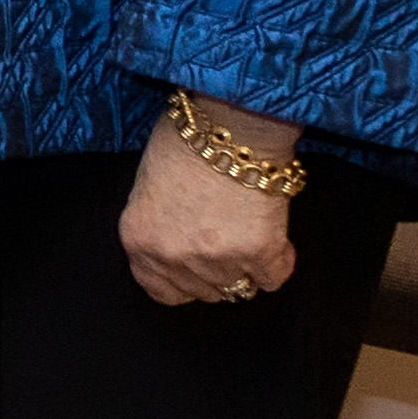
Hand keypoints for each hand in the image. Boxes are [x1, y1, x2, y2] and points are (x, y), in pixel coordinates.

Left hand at [125, 105, 301, 307]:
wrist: (226, 126)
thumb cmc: (184, 144)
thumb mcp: (148, 190)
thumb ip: (160, 226)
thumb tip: (180, 245)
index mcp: (139, 241)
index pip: (162, 292)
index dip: (185, 281)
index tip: (199, 268)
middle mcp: (172, 257)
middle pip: (204, 292)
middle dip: (218, 272)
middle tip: (229, 241)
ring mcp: (215, 258)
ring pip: (239, 289)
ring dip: (248, 267)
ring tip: (252, 234)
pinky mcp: (257, 252)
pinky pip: (273, 278)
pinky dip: (278, 262)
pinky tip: (274, 238)